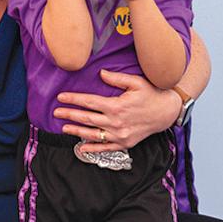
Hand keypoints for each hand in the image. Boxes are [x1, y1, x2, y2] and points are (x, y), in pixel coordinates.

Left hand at [53, 68, 181, 153]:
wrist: (167, 112)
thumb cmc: (151, 94)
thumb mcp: (136, 82)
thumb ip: (117, 78)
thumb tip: (100, 73)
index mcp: (117, 105)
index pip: (89, 102)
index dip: (73, 99)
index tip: (60, 97)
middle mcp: (116, 122)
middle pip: (87, 118)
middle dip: (69, 115)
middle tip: (55, 112)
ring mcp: (120, 135)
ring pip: (93, 134)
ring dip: (76, 131)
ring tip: (63, 128)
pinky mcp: (125, 143)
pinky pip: (105, 148)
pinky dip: (92, 149)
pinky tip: (81, 148)